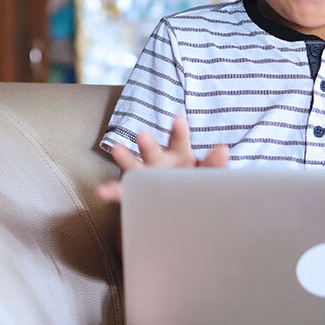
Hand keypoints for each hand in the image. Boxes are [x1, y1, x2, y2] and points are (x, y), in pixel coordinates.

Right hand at [94, 115, 228, 202]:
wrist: (179, 207)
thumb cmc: (194, 185)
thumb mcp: (207, 174)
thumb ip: (214, 164)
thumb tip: (223, 150)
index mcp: (179, 154)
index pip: (180, 140)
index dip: (179, 130)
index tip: (177, 118)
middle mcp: (158, 161)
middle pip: (152, 150)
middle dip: (147, 143)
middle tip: (142, 135)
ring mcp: (145, 176)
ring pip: (133, 166)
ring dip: (125, 159)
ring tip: (116, 151)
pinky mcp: (134, 194)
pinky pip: (121, 192)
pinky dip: (111, 191)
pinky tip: (101, 191)